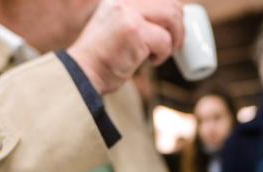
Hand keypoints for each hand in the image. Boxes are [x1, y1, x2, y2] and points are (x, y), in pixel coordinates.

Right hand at [68, 0, 183, 94]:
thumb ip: (133, 17)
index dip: (174, 9)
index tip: (176, 27)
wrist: (82, 74)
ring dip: (175, 38)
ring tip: (163, 53)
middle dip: (180, 25)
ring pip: (171, 17)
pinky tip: (151, 61)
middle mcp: (123, 0)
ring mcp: (128, 13)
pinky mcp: (134, 31)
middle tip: (176, 44)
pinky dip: (163, 54)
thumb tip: (170, 17)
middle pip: (170, 2)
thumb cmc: (102, 57)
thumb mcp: (116, 26)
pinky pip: (164, 40)